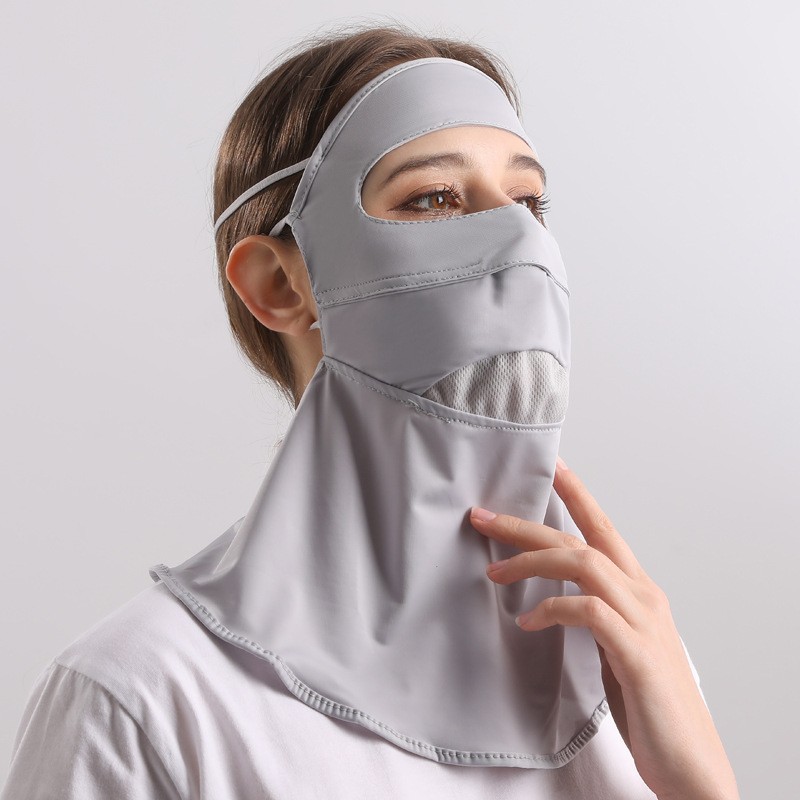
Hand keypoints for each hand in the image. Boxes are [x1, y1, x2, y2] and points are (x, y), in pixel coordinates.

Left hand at [469, 456, 738, 799]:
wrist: (690, 762)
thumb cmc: (650, 703)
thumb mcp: (617, 646)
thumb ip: (594, 615)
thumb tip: (553, 598)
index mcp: (639, 591)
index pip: (605, 529)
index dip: (578, 495)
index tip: (551, 466)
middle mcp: (644, 596)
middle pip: (580, 540)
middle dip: (526, 526)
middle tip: (483, 517)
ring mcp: (643, 622)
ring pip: (583, 564)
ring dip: (532, 562)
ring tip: (493, 573)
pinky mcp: (638, 653)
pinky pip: (587, 612)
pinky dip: (552, 609)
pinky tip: (527, 621)